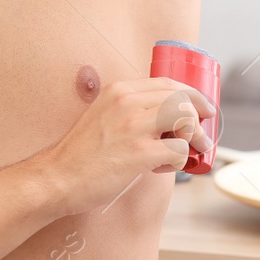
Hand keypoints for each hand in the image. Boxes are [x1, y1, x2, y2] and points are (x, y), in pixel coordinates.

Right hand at [36, 78, 213, 217]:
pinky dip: (180, 161)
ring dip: (193, 137)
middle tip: (201, 134)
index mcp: (119, 90)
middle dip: (199, 115)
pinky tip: (166, 167)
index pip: (168, 82)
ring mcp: (134, 126)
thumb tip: (163, 118)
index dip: (191, 95)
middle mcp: (128, 102)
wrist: (57, 177)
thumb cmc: (80, 153)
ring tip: (188, 151)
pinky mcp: (140, 153)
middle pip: (182, 98)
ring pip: (185, 118)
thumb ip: (128, 109)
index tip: (201, 107)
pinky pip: (179, 150)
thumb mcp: (102, 115)